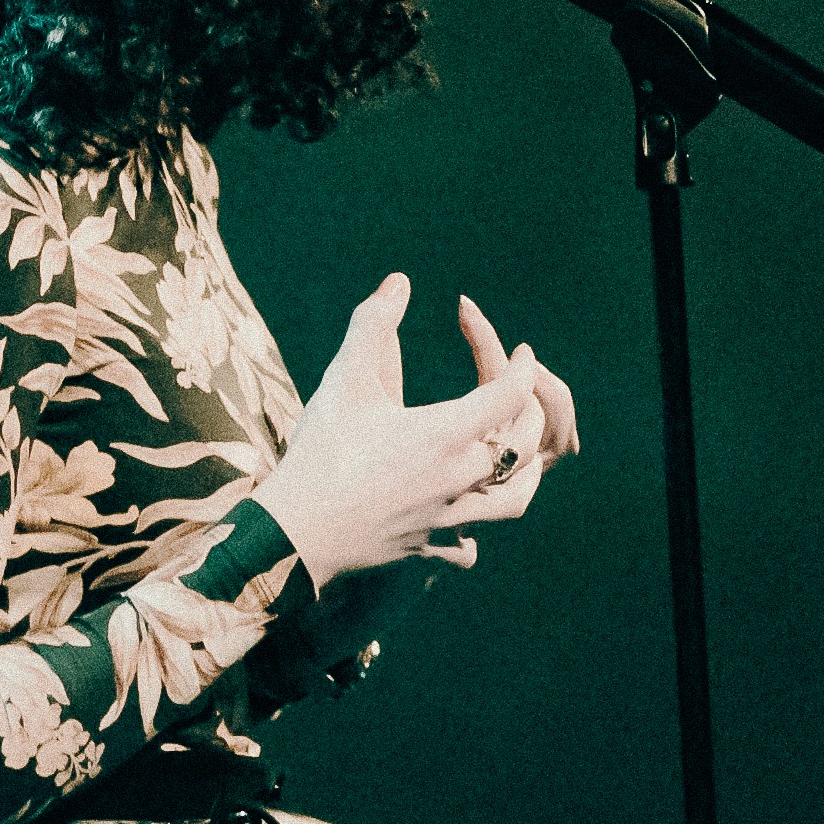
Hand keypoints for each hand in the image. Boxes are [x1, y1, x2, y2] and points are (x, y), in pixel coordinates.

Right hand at [255, 272, 578, 589]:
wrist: (294, 533)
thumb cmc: (322, 452)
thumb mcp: (345, 380)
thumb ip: (373, 325)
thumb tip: (399, 281)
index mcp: (446, 435)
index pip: (509, 395)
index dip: (519, 368)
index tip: (520, 353)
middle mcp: (459, 478)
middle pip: (523, 445)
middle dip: (528, 412)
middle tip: (519, 393)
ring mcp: (448, 516)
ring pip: (514, 498)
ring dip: (524, 470)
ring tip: (515, 453)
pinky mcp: (428, 543)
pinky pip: (473, 540)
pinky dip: (482, 519)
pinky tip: (467, 510)